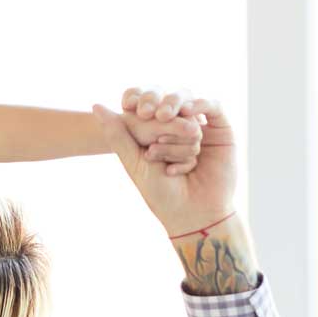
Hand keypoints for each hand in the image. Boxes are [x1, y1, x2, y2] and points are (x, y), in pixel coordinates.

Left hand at [94, 97, 234, 236]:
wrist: (192, 213)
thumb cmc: (160, 192)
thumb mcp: (134, 161)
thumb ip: (117, 134)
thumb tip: (95, 106)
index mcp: (157, 134)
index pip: (149, 106)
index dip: (141, 103)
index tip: (130, 107)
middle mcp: (179, 129)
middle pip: (168, 105)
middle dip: (158, 114)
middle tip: (151, 119)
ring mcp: (201, 128)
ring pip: (187, 109)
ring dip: (175, 127)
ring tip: (162, 144)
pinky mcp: (222, 131)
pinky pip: (212, 107)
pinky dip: (200, 104)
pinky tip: (188, 112)